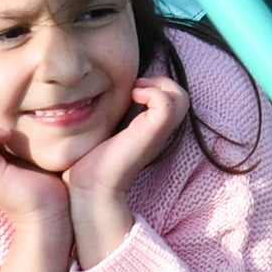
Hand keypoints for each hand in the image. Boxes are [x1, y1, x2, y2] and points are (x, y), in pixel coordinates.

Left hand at [63, 76, 189, 202]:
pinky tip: (133, 96)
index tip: (131, 89)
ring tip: (136, 90)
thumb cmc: (89, 162)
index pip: (172, 101)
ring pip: (180, 98)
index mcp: (150, 130)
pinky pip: (166, 103)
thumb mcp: (102, 132)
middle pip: (181, 97)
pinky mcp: (152, 132)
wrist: (90, 188)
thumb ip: (107, 117)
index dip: (157, 87)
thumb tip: (89, 97)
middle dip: (161, 83)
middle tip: (136, 86)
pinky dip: (153, 92)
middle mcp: (159, 131)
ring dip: (159, 85)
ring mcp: (158, 132)